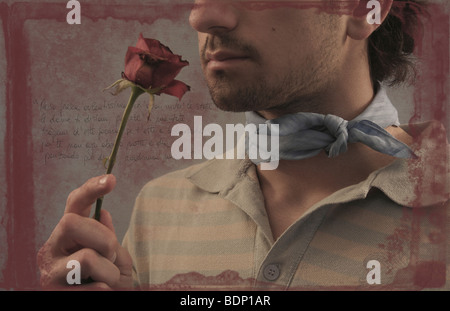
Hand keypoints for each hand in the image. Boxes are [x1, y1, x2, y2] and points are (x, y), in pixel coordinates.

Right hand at [37, 174, 132, 289]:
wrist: (107, 300)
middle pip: (71, 223)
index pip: (74, 203)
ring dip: (109, 271)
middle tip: (110, 256)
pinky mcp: (53, 293)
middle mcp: (52, 248)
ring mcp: (50, 272)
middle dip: (103, 239)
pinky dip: (106, 289)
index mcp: (69, 234)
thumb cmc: (110, 279)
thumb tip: (102, 212)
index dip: (91, 189)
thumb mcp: (115, 256)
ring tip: (108, 280)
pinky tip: (102, 292)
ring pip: (86, 258)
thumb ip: (107, 237)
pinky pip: (93, 287)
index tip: (111, 179)